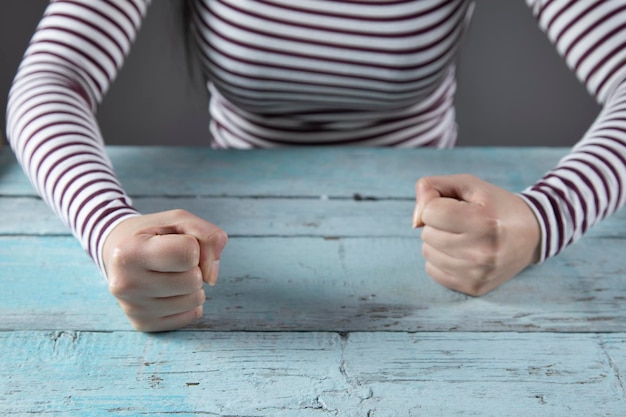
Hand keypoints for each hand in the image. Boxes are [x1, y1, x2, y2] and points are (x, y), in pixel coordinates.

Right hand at [103, 209, 227, 331]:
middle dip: (193, 267)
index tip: (174, 242)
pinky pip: (192, 315)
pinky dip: (189, 302)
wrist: (117, 254)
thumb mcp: (180, 221)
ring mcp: (134, 308)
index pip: (188, 253)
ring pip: (196, 300)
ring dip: (192, 285)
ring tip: (170, 274)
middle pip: (194, 280)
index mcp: (129, 252)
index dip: (192, 244)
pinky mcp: (144, 324)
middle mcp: (126, 284)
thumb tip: (211, 279)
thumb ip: (209, 237)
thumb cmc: (153, 234)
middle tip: (172, 261)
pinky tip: (169, 291)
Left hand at [412, 174, 540, 295]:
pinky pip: (433, 272)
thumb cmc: (494, 206)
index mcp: (483, 221)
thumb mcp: (468, 184)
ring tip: (464, 237)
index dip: (437, 205)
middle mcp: (482, 251)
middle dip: (439, 224)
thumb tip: (415, 221)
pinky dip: (441, 260)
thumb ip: (432, 187)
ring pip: (427, 253)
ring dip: (438, 242)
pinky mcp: (475, 287)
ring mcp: (479, 273)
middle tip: (464, 223)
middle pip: (427, 234)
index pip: (429, 212)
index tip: (457, 206)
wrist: (533, 234)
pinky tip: (462, 253)